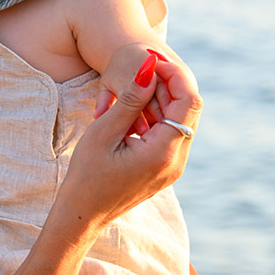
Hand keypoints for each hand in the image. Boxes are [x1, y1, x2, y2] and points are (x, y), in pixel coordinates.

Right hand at [53, 49, 203, 233]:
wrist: (83, 214)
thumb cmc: (86, 174)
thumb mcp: (104, 132)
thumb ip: (130, 99)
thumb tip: (149, 68)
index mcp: (163, 152)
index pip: (188, 102)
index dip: (174, 75)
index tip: (152, 61)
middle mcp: (176, 162)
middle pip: (191, 111)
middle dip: (174, 85)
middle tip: (149, 66)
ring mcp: (173, 169)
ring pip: (184, 123)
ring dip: (168, 100)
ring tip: (143, 83)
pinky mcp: (166, 171)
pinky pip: (174, 136)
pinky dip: (163, 117)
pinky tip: (142, 108)